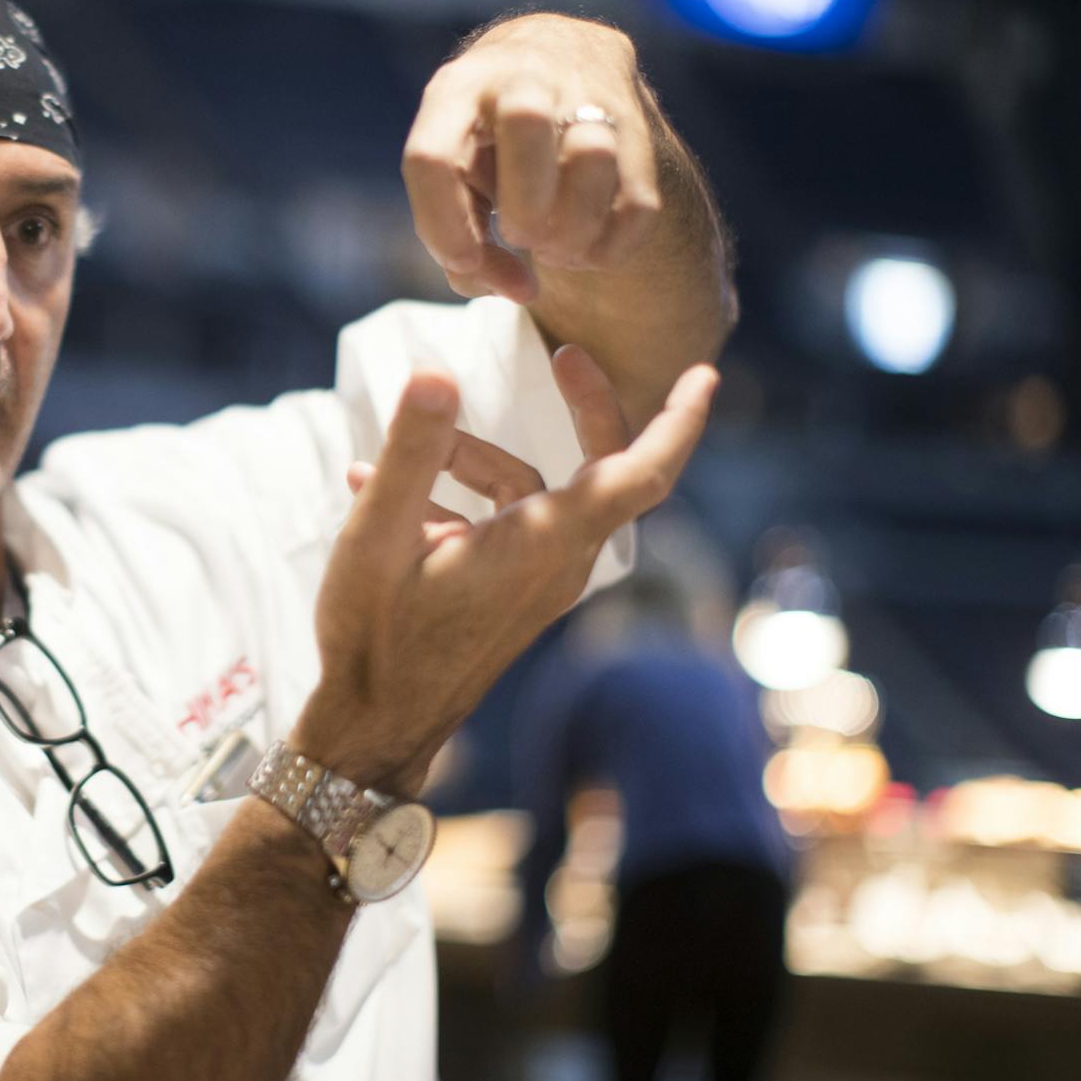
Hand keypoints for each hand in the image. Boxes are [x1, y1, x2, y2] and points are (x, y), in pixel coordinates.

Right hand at [292, 346, 716, 795]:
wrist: (374, 725)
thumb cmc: (375, 638)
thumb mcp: (374, 535)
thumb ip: (410, 451)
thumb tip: (436, 373)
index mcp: (540, 545)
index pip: (639, 476)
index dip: (678, 422)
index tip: (706, 375)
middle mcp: (556, 563)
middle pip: (601, 470)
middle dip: (586, 408)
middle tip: (563, 355)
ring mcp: (539, 583)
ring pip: (533, 492)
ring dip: (470, 463)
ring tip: (381, 466)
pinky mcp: (514, 594)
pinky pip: (509, 524)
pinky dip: (458, 499)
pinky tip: (380, 494)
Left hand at [402, 15, 661, 303]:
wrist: (563, 55)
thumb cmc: (489, 140)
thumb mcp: (457, 178)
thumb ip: (462, 246)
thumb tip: (518, 289)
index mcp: (457, 89)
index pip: (432, 156)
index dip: (444, 226)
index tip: (464, 262)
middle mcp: (522, 76)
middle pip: (525, 119)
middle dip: (523, 205)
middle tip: (521, 236)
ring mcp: (587, 92)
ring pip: (593, 154)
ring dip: (573, 228)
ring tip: (556, 249)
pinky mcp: (637, 122)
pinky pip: (638, 200)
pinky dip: (613, 244)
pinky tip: (588, 247)